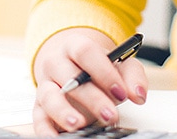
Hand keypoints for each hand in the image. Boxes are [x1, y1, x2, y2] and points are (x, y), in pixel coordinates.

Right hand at [31, 27, 147, 135]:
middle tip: (110, 114)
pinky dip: (44, 129)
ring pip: (49, 96)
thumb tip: (138, 94)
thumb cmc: (96, 66)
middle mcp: (56, 63)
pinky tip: (56, 137)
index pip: (86, 53)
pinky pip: (37, 118)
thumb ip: (132, 76)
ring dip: (63, 111)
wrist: (71, 65)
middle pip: (69, 77)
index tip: (121, 92)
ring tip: (78, 124)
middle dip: (92, 98)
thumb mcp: (118, 64)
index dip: (104, 72)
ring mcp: (46, 85)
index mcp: (75, 46)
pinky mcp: (40, 107)